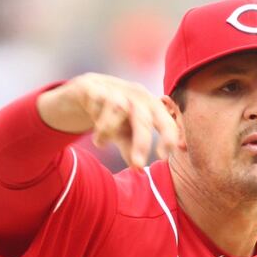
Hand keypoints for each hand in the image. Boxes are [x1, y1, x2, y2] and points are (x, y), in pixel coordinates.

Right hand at [38, 73, 179, 169]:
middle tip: (138, 164)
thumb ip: (132, 148)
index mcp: (151, 106)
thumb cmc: (114, 115)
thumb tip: (138, 170)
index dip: (168, 137)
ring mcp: (116, 89)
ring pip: (118, 108)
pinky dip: (94, 119)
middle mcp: (136, 95)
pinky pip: (96, 102)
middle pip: (142, 119)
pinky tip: (92, 132)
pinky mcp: (94, 87)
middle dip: (141, 143)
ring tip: (100, 143)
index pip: (165, 122)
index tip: (163, 158)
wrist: (88, 90)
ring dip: (108, 130)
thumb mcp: (124, 134)